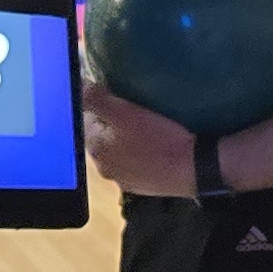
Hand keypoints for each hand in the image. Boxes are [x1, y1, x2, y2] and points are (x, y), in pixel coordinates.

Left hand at [80, 83, 202, 197]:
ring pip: (117, 151)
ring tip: (144, 126)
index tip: (116, 95)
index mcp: (96, 149)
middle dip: (110, 122)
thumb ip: (97, 99)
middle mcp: (104, 168)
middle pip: (101, 137)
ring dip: (124, 139)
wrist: (195, 169)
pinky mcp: (141, 186)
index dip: (99, 103)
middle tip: (132, 109)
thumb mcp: (126, 113)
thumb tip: (77, 84)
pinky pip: (134, 164)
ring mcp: (123, 180)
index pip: (85, 119)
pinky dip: (138, 154)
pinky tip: (153, 146)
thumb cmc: (159, 139)